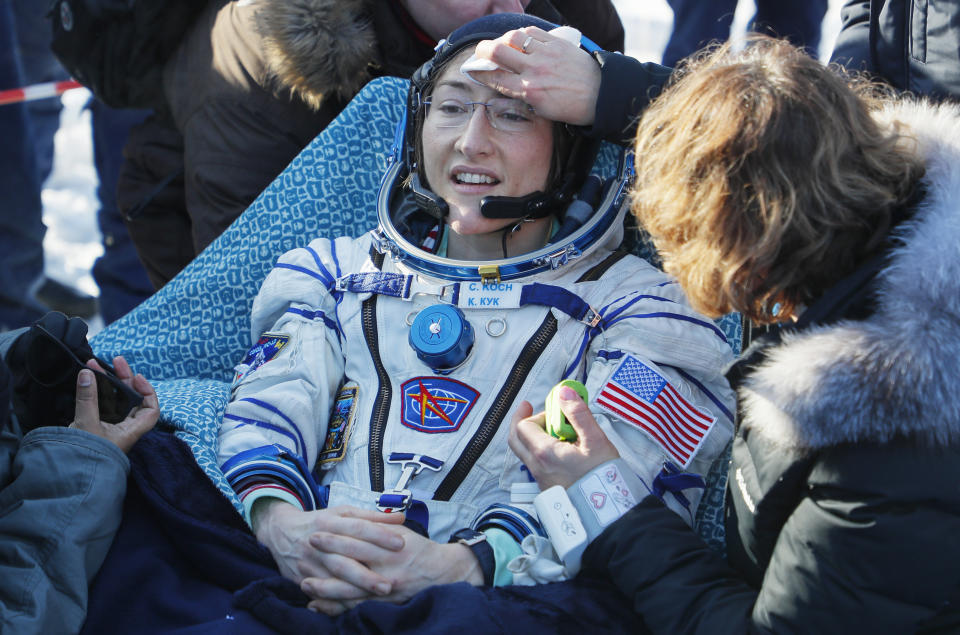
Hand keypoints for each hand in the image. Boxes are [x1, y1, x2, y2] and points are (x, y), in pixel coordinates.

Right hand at [70, 356, 158, 452]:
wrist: (68, 477)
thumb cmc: (85, 456)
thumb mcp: (87, 424)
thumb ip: (87, 398)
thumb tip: (87, 373)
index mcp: (130, 431)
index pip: (151, 410)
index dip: (148, 392)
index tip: (137, 378)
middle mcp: (123, 429)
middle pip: (131, 399)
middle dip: (124, 379)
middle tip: (116, 360)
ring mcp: (108, 428)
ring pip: (113, 401)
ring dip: (106, 383)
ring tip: (94, 365)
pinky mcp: (93, 429)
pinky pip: (100, 407)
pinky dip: (95, 393)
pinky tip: (88, 380)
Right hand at [252, 501, 405, 603]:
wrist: (281, 532)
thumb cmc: (321, 522)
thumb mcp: (343, 512)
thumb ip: (372, 516)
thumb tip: (401, 519)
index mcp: (330, 522)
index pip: (358, 528)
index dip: (380, 535)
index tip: (401, 544)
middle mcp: (318, 544)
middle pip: (343, 560)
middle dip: (366, 574)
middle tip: (389, 584)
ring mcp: (309, 563)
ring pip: (333, 581)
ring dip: (355, 591)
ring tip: (378, 597)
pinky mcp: (302, 579)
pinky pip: (323, 594)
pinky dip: (340, 601)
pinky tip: (357, 606)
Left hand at [305, 524, 481, 614]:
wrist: (443, 572)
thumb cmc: (420, 549)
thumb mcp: (402, 532)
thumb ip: (379, 526)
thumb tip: (355, 518)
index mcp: (391, 546)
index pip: (358, 539)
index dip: (336, 536)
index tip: (317, 531)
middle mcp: (388, 568)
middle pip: (351, 564)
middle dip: (326, 558)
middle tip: (304, 554)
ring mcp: (385, 589)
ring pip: (350, 591)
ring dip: (325, 588)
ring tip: (305, 584)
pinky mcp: (384, 604)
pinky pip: (356, 607)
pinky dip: (335, 607)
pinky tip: (318, 605)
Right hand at [470, 26, 600, 125]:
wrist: (600, 95)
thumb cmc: (571, 107)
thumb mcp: (541, 109)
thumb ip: (522, 94)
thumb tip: (507, 81)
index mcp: (528, 91)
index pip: (495, 78)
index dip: (479, 72)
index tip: (473, 69)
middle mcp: (534, 71)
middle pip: (498, 52)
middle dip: (483, 50)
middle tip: (481, 51)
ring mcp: (545, 54)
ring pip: (514, 37)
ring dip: (504, 39)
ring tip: (503, 44)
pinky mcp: (557, 43)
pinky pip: (533, 32)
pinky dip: (523, 35)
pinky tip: (522, 40)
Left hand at [508, 385, 619, 489]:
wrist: (608, 512)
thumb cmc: (603, 477)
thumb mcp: (596, 440)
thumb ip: (579, 413)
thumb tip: (564, 392)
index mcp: (544, 453)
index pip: (523, 425)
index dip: (535, 413)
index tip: (553, 410)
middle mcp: (536, 467)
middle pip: (515, 439)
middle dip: (522, 422)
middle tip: (532, 411)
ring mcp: (540, 479)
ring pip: (524, 452)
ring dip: (532, 437)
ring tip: (554, 431)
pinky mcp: (547, 487)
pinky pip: (535, 464)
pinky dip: (540, 451)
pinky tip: (560, 449)